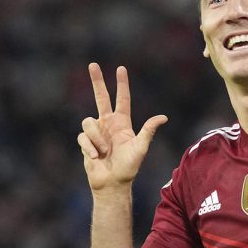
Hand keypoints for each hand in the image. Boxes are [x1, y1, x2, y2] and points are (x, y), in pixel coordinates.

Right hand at [77, 63, 167, 192]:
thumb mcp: (141, 147)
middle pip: (101, 97)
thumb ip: (148, 131)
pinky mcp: (85, 142)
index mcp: (122, 122)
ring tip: (104, 152)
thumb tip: (163, 117)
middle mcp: (108, 123)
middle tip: (93, 64)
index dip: (121, 84)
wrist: (112, 182)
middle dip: (97, 81)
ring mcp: (96, 132)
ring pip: (89, 122)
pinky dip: (90, 148)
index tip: (121, 69)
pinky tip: (96, 157)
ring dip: (96, 138)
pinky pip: (83, 137)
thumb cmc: (129, 167)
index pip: (122, 99)